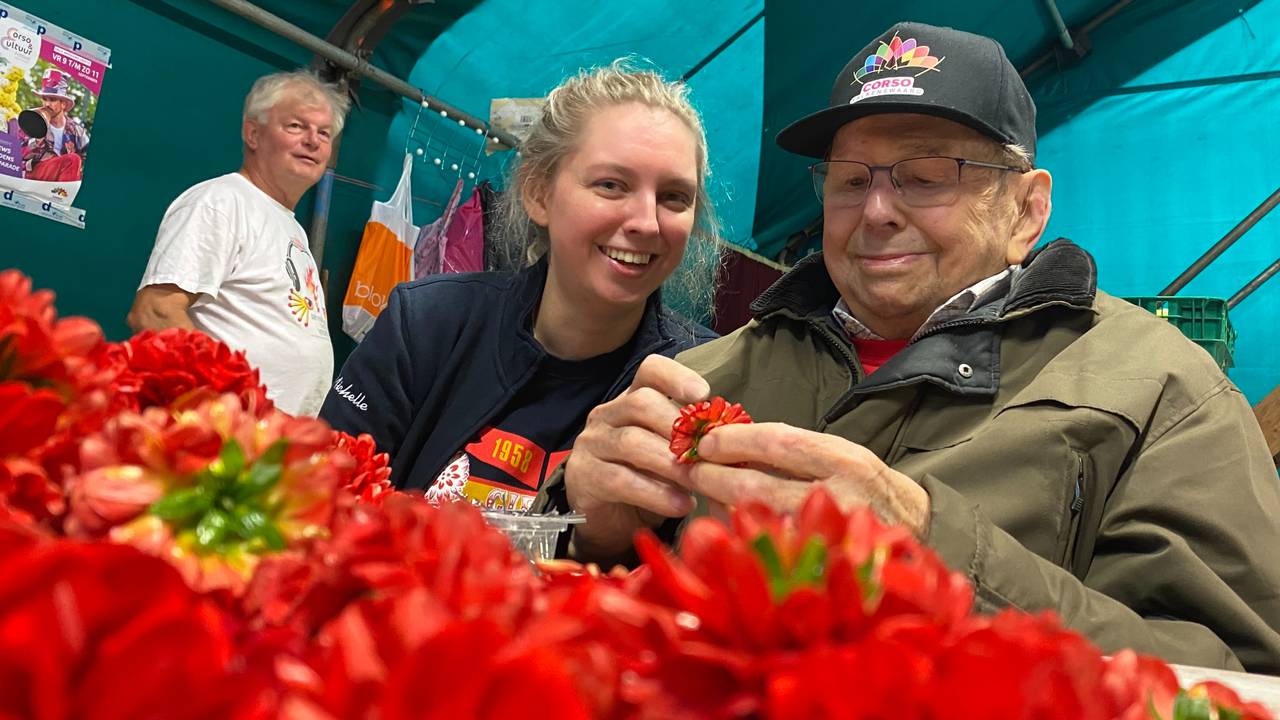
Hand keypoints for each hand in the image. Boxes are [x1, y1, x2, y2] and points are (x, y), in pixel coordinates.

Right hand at [564, 354, 708, 561]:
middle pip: (641, 402)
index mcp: (632, 400)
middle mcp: (608, 414)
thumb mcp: (673, 456)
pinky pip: (619, 479)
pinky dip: (655, 493)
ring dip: (670, 463)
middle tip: (708, 453)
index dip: (676, 376)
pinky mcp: (583, 475)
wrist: (608, 520)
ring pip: (632, 441)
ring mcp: (592, 443)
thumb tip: (737, 442)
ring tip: (697, 482)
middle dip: (679, 428)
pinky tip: (680, 505)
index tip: (703, 394)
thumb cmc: (648, 480)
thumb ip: (695, 443)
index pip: (650, 371)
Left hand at [683, 422, 931, 537]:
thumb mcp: (841, 456)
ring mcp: (828, 537)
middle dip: (715, 476)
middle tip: (689, 468)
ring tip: (702, 491)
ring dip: (721, 504)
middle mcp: (839, 497)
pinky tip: (727, 521)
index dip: (736, 440)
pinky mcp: (821, 568)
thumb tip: (732, 444)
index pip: (779, 443)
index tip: (707, 439)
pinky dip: (743, 532)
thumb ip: (794, 451)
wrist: (919, 528)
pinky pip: (769, 549)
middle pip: (759, 486)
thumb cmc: (869, 487)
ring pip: (759, 520)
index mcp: (844, 460)